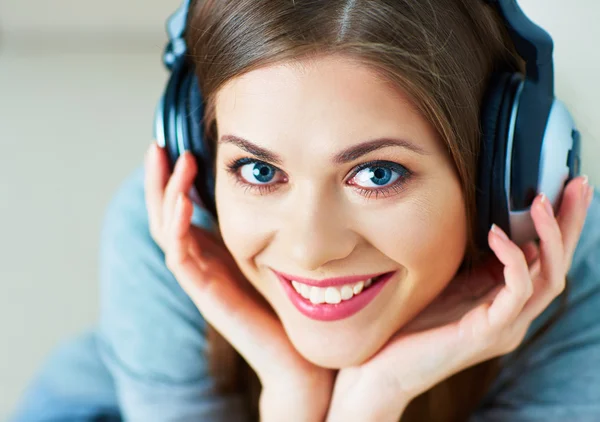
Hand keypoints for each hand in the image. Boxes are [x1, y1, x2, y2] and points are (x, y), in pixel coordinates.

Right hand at [144, 142, 334, 421]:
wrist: (297, 354)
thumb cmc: (289, 303)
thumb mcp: (274, 252)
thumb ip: (265, 226)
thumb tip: (276, 185)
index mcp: (213, 252)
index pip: (179, 211)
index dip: (172, 180)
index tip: (175, 145)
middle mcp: (202, 263)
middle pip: (165, 217)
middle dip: (159, 181)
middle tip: (157, 146)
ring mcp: (201, 279)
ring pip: (167, 233)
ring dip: (166, 195)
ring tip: (173, 161)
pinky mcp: (206, 295)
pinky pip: (181, 258)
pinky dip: (177, 228)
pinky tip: (183, 202)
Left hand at [325, 176, 592, 421]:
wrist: (384, 367)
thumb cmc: (412, 322)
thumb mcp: (450, 283)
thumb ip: (476, 264)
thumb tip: (493, 226)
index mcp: (505, 304)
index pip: (544, 261)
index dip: (558, 225)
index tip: (563, 187)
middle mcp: (513, 316)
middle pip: (557, 266)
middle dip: (569, 224)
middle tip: (577, 185)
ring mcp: (506, 327)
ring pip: (548, 278)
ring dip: (549, 237)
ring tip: (543, 201)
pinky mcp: (489, 333)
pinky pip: (516, 292)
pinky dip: (513, 259)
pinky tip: (499, 233)